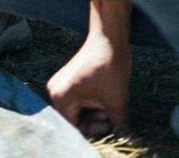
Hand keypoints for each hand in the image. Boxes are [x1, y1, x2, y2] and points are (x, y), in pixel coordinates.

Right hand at [47, 0, 131, 136]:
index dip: (93, 132)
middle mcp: (55, 92)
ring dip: (94, 114)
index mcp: (61, 98)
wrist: (109, 38)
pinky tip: (104, 100)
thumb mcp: (116, 103)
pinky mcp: (67, 80)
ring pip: (78, 112)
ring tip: (110, 107)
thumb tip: (123, 139)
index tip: (109, 124)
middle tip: (112, 117)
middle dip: (95, 122)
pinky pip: (78, 101)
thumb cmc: (110, 67)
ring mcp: (60, 85)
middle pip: (75, 121)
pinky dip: (91, 104)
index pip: (75, 129)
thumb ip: (117, 127)